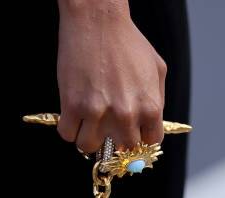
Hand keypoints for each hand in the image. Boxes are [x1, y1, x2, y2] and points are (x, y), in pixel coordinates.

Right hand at [57, 0, 166, 152]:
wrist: (97, 21)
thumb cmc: (127, 41)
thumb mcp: (157, 69)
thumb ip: (157, 101)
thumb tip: (149, 126)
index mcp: (150, 107)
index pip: (149, 143)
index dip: (140, 138)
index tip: (131, 132)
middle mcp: (125, 115)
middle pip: (122, 149)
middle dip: (116, 138)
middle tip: (108, 125)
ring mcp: (97, 113)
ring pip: (90, 147)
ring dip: (88, 136)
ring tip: (88, 120)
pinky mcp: (72, 107)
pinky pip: (68, 135)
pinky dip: (69, 127)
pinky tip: (74, 114)